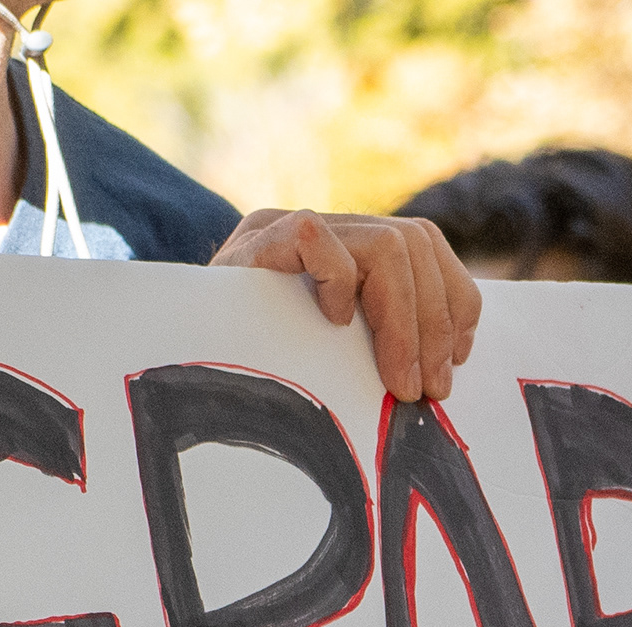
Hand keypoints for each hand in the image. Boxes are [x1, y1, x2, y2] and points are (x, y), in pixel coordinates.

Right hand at [211, 212, 482, 403]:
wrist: (176, 366)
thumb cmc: (262, 379)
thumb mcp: (336, 361)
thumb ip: (382, 344)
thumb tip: (448, 372)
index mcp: (346, 249)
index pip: (423, 242)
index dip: (454, 300)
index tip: (454, 362)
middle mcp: (320, 229)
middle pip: (415, 241)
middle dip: (435, 324)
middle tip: (428, 393)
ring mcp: (285, 228)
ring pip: (386, 244)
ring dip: (406, 323)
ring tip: (397, 383)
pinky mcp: (252, 243)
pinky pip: (313, 237)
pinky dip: (336, 281)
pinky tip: (333, 325)